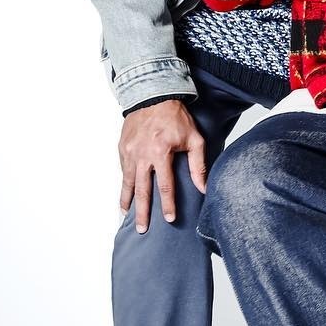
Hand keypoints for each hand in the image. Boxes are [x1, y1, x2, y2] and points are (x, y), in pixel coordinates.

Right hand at [118, 99, 205, 232]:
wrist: (153, 96)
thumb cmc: (176, 117)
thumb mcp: (194, 138)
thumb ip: (198, 164)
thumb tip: (203, 187)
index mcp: (160, 152)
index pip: (165, 186)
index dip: (168, 204)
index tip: (169, 219)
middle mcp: (141, 155)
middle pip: (142, 190)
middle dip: (142, 212)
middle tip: (142, 229)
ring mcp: (129, 153)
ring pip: (128, 183)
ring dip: (127, 202)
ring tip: (127, 218)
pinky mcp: (122, 149)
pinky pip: (123, 172)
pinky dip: (124, 186)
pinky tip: (126, 196)